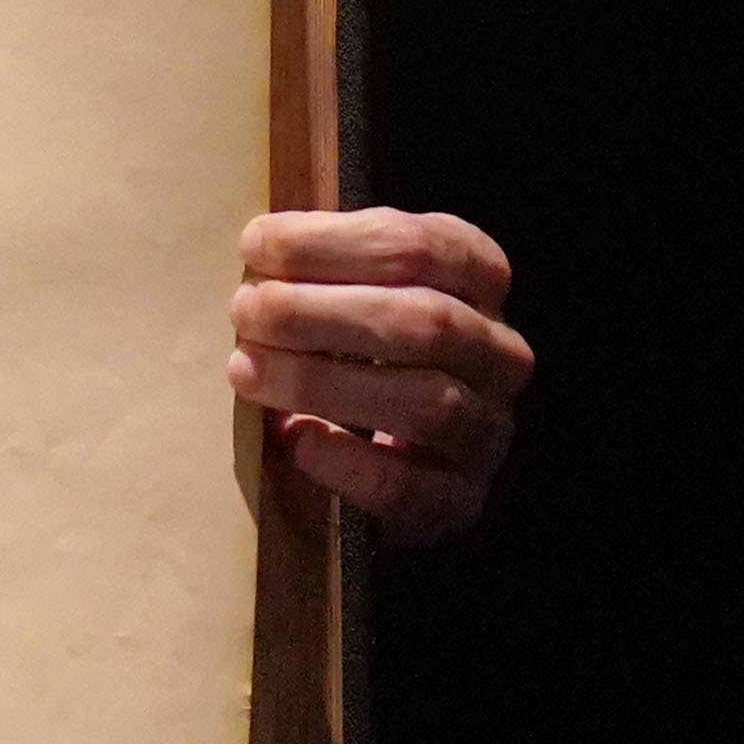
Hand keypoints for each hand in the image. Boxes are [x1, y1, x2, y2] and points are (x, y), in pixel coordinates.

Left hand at [229, 206, 530, 544]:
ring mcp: (488, 430)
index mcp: (478, 278)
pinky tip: (293, 436)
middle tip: (244, 310)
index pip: (420, 248)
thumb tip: (256, 246)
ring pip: (425, 403)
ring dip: (321, 382)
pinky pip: (408, 485)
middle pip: (424, 322)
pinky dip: (344, 462)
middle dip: (318, 312)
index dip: (332, 243)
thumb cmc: (372, 341)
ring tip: (245, 369)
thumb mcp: (363, 283)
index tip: (255, 245)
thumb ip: (324, 261)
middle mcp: (499, 353)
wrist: (414, 453)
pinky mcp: (460, 499)